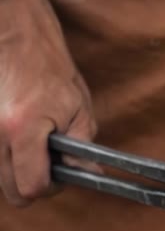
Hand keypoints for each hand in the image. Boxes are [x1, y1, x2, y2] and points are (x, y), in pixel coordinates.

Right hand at [0, 0, 98, 206]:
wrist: (16, 38)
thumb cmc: (50, 70)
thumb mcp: (78, 108)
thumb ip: (81, 147)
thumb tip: (91, 175)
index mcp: (24, 130)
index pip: (32, 187)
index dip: (50, 187)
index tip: (60, 174)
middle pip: (11, 191)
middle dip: (32, 183)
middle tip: (46, 164)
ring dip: (16, 170)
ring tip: (32, 145)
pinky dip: (3, 156)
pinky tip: (17, 138)